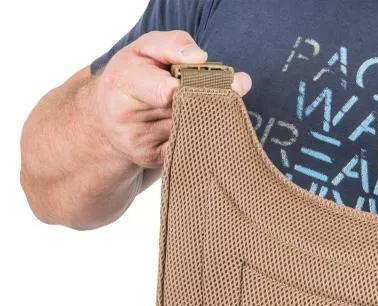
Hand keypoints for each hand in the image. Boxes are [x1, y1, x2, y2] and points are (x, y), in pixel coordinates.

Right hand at [89, 31, 251, 168]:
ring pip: (190, 130)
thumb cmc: (135, 76)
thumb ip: (172, 45)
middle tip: (238, 87)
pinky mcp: (152, 159)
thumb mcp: (146, 49)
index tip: (213, 80)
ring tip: (222, 105)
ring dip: (213, 118)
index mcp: (123, 80)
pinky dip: (205, 140)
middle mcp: (127, 114)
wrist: (109, 117)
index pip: (162, 89)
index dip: (190, 90)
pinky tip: (212, 129)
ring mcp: (140, 141)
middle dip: (212, 99)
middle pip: (184, 111)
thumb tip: (201, 58)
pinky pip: (188, 151)